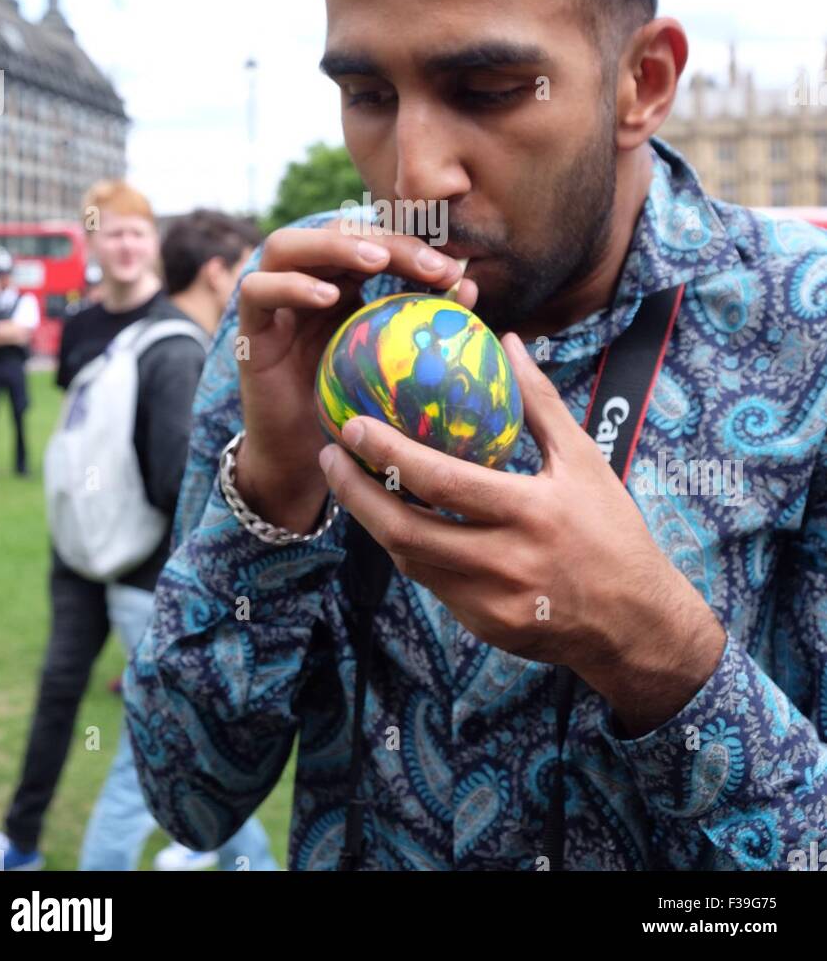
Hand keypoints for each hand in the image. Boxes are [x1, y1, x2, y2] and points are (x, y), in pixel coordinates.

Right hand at [234, 222, 476, 530]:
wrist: (304, 458)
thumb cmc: (354, 409)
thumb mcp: (393, 366)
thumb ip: (421, 325)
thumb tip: (469, 287)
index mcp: (341, 282)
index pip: (374, 240)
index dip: (413, 245)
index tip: (454, 271)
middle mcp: (304, 282)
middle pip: (335, 231)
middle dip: (385, 240)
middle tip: (429, 265)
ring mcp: (272, 302)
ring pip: (286, 245)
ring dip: (333, 245)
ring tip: (376, 261)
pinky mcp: (248, 330)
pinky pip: (257, 291)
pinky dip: (291, 286)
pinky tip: (328, 297)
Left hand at [318, 331, 725, 734]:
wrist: (637, 625)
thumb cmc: (613, 532)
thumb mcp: (585, 461)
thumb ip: (540, 403)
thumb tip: (509, 341)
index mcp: (531, 512)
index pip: (443, 482)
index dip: (388, 453)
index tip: (351, 424)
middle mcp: (505, 561)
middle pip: (405, 531)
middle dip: (356, 493)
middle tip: (329, 456)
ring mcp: (490, 601)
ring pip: (410, 560)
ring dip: (374, 522)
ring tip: (351, 482)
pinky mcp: (483, 625)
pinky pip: (431, 583)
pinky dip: (410, 549)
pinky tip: (394, 519)